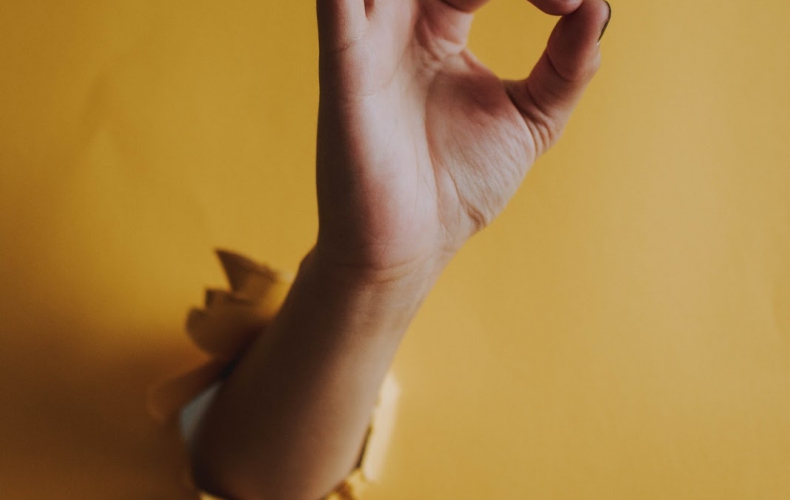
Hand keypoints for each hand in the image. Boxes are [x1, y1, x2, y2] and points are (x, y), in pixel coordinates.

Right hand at [314, 0, 610, 280]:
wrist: (411, 245)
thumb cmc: (459, 187)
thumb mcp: (531, 120)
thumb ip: (566, 66)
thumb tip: (598, 7)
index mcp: (438, 29)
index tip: (569, 5)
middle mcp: (400, 24)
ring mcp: (369, 39)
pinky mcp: (345, 65)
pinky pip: (339, 4)